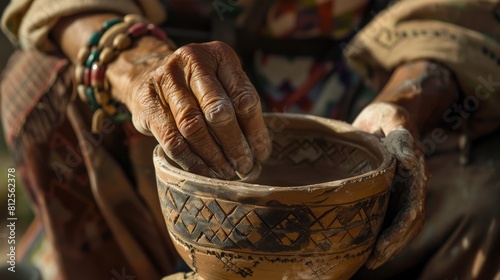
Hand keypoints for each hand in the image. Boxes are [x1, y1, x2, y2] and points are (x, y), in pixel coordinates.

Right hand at [127, 41, 270, 178]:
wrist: (146, 76)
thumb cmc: (196, 86)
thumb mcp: (222, 85)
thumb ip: (240, 110)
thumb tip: (260, 152)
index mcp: (220, 55)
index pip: (244, 96)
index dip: (255, 130)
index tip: (261, 154)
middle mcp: (192, 61)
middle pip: (218, 111)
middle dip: (235, 144)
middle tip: (244, 166)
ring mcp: (166, 79)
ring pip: (193, 126)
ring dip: (213, 155)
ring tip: (226, 172)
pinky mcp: (147, 102)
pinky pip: (172, 139)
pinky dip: (191, 160)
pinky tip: (204, 172)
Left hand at [352, 60, 458, 267]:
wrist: (386, 115)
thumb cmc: (387, 115)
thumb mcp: (391, 116)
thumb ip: (400, 133)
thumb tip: (410, 157)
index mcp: (414, 170)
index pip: (413, 206)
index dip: (400, 228)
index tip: (384, 245)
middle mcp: (410, 184)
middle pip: (408, 222)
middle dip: (392, 244)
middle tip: (372, 262)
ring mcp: (400, 190)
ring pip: (400, 223)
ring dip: (387, 245)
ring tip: (368, 262)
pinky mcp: (388, 191)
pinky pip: (388, 216)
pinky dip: (380, 233)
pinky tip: (364, 246)